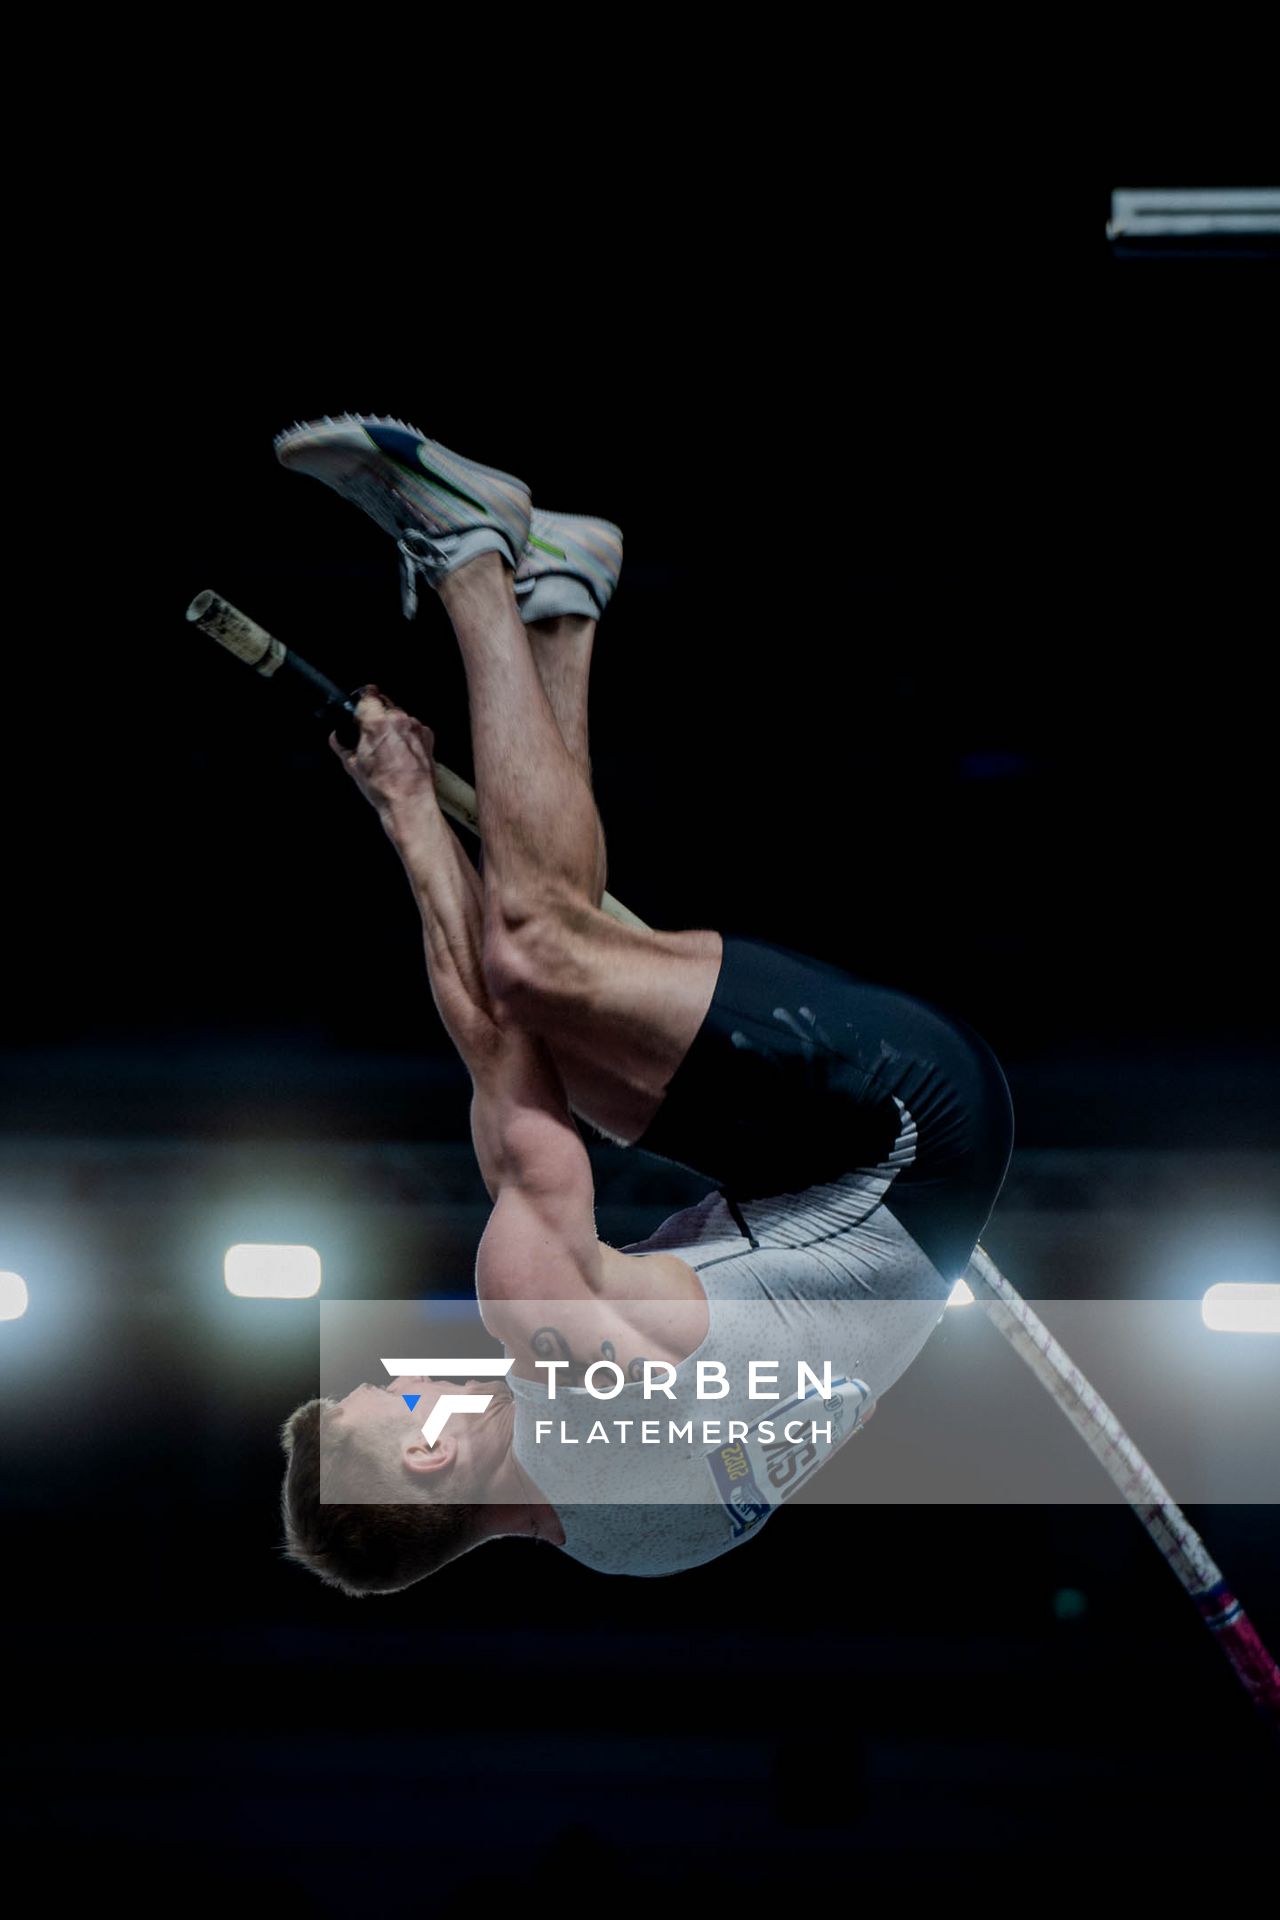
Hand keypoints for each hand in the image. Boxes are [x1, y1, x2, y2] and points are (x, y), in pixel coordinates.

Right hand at [329, 687, 436, 814]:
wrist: (410, 802)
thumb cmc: (384, 788)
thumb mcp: (353, 766)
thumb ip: (342, 745)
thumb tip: (337, 738)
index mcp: (376, 722)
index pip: (367, 694)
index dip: (362, 700)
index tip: (361, 705)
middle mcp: (398, 719)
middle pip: (385, 704)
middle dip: (377, 716)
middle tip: (372, 737)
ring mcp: (415, 727)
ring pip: (400, 716)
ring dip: (393, 727)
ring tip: (388, 750)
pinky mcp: (427, 736)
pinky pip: (413, 728)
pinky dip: (407, 736)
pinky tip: (401, 754)